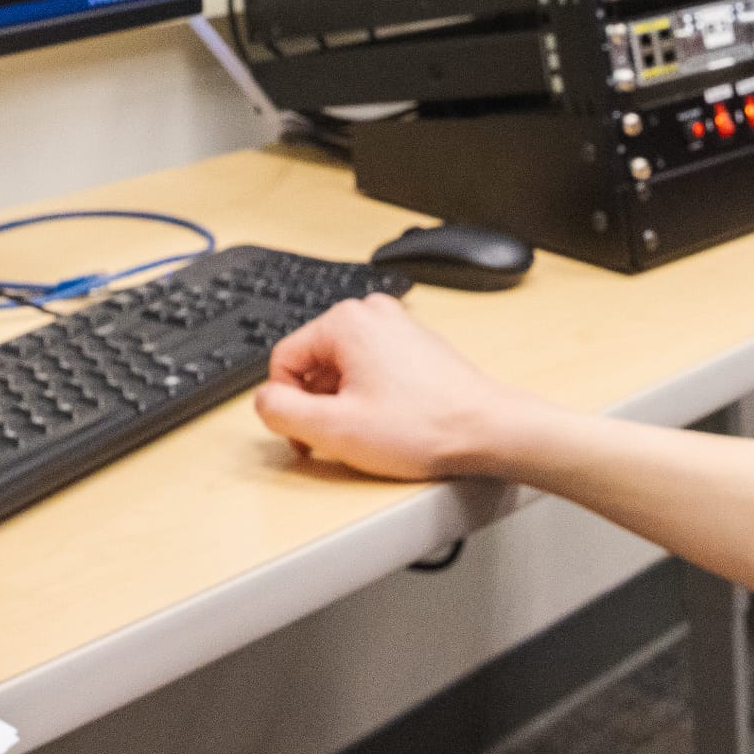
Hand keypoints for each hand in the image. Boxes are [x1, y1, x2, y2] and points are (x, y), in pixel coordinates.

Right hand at [252, 294, 547, 479]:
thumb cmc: (425, 427)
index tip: (304, 436)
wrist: (489, 430)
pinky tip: (390, 424)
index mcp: (346, 321)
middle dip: (317, 405)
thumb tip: (264, 401)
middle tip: (338, 439)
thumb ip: (281, 412)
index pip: (283, 360)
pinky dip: (370, 397)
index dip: (286, 406)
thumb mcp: (335, 429)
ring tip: (369, 433)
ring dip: (343, 403)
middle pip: (313, 363)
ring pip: (342, 369)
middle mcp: (372, 314)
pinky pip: (371, 370)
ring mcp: (397, 328)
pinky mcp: (415, 347)